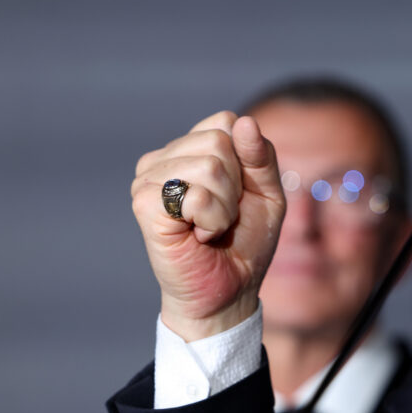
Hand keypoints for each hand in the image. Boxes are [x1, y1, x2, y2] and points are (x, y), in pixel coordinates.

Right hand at [131, 111, 285, 340]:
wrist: (229, 290)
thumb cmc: (245, 241)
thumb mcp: (267, 192)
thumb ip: (261, 156)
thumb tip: (245, 122)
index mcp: (191, 149)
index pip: (226, 121)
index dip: (246, 159)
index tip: (240, 192)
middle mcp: (164, 158)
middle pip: (219, 142)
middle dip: (236, 185)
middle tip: (223, 215)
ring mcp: (149, 179)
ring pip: (209, 166)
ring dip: (224, 206)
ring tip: (210, 226)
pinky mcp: (145, 204)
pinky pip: (195, 195)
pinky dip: (211, 220)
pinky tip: (198, 235)